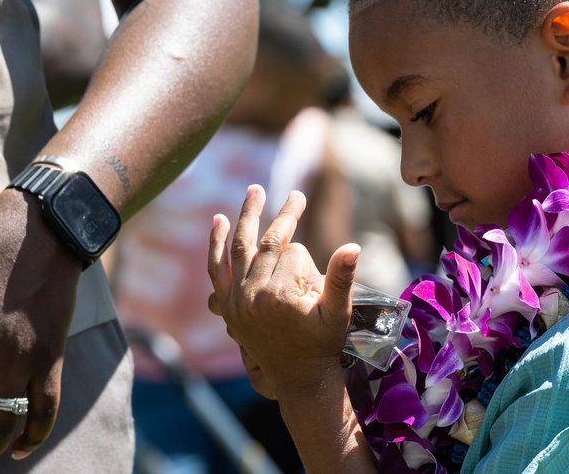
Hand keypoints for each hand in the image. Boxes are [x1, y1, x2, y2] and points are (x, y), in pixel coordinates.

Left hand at [207, 184, 359, 399]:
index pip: (294, 252)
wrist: (297, 377)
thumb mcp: (338, 312)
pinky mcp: (227, 306)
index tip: (316, 274)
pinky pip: (216, 269)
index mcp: (280, 294)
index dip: (309, 258)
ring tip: (253, 191)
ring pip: (239, 248)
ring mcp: (236, 300)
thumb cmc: (323, 344)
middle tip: (295, 194)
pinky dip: (215, 245)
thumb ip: (342, 278)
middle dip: (282, 216)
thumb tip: (353, 246)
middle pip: (267, 243)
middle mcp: (253, 294)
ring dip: (245, 218)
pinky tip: (218, 221)